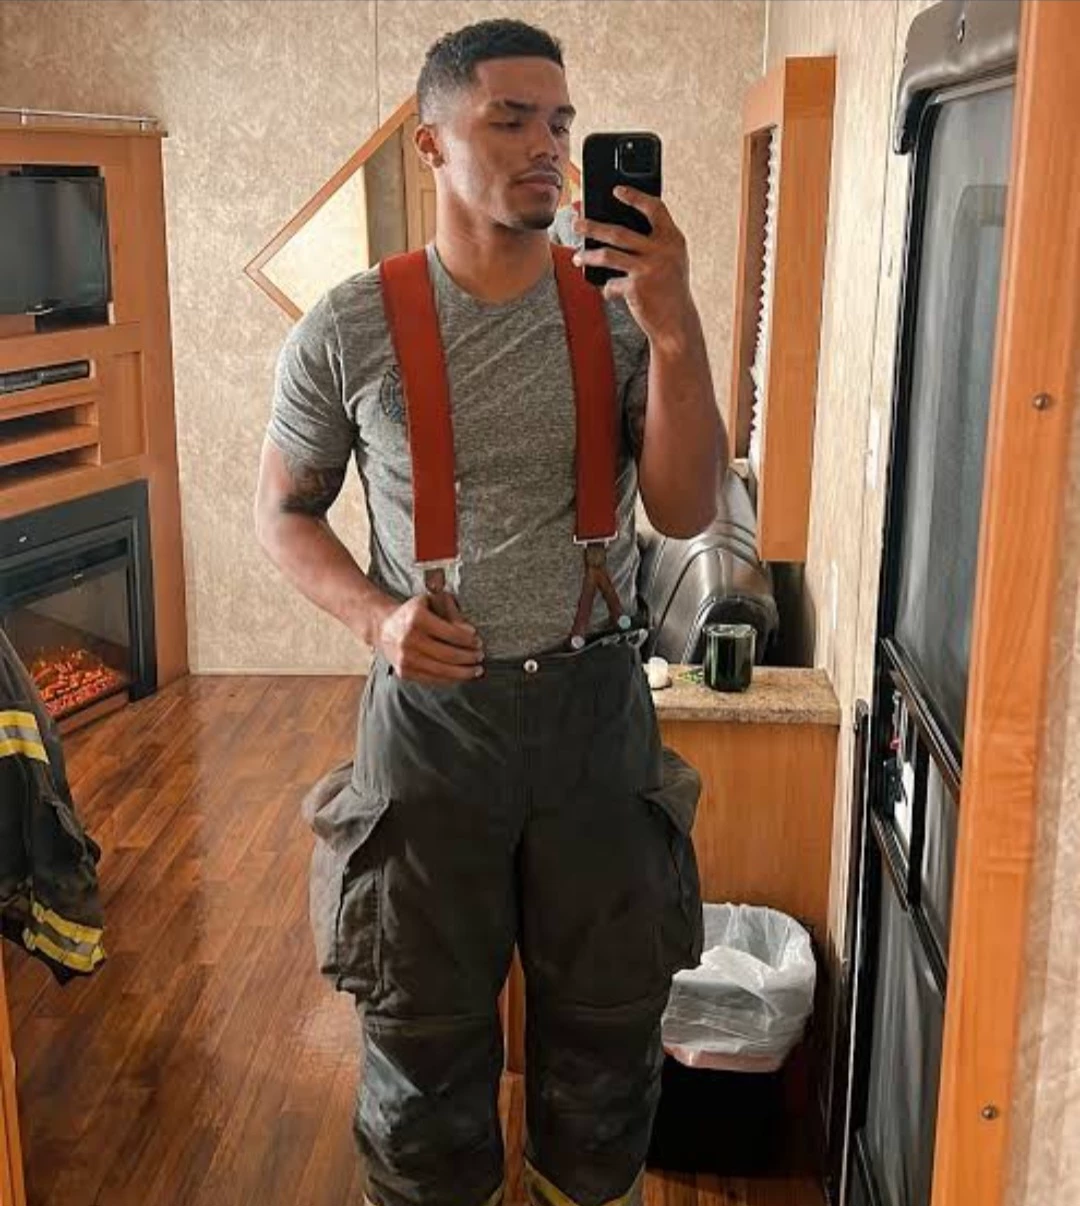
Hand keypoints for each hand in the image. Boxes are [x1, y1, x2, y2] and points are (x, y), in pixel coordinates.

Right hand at [375, 594, 484, 684]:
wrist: (385, 629)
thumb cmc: (413, 614)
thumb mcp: (430, 602)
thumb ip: (451, 612)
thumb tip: (469, 632)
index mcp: (416, 618)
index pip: (451, 633)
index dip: (468, 640)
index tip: (478, 641)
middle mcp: (409, 639)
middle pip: (449, 654)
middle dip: (470, 657)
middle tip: (480, 656)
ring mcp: (406, 659)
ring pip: (443, 671)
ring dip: (464, 672)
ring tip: (476, 670)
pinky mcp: (404, 672)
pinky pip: (433, 679)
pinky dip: (450, 679)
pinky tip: (461, 675)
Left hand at [572, 187, 694, 350]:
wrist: (677, 324)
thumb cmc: (670, 290)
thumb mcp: (671, 261)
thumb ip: (652, 243)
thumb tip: (614, 228)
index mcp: (673, 240)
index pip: (655, 208)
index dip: (635, 196)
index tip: (617, 190)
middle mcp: (662, 251)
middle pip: (619, 232)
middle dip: (593, 226)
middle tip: (576, 223)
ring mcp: (648, 269)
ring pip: (608, 256)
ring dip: (588, 256)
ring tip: (577, 257)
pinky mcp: (636, 288)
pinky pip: (612, 284)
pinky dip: (608, 289)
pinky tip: (609, 291)